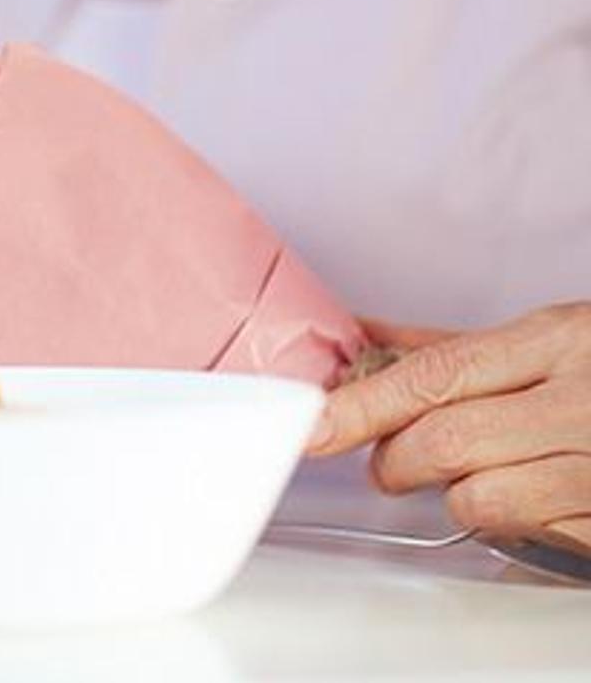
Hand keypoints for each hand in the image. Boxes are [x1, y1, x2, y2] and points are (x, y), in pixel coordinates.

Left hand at [307, 302, 590, 552]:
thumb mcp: (553, 337)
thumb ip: (454, 346)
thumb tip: (360, 339)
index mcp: (559, 340)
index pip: (430, 378)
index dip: (358, 408)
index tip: (312, 428)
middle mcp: (584, 399)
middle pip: (444, 443)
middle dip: (401, 460)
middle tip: (400, 460)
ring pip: (481, 500)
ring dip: (462, 496)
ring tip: (486, 473)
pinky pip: (534, 536)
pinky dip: (517, 523)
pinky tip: (538, 494)